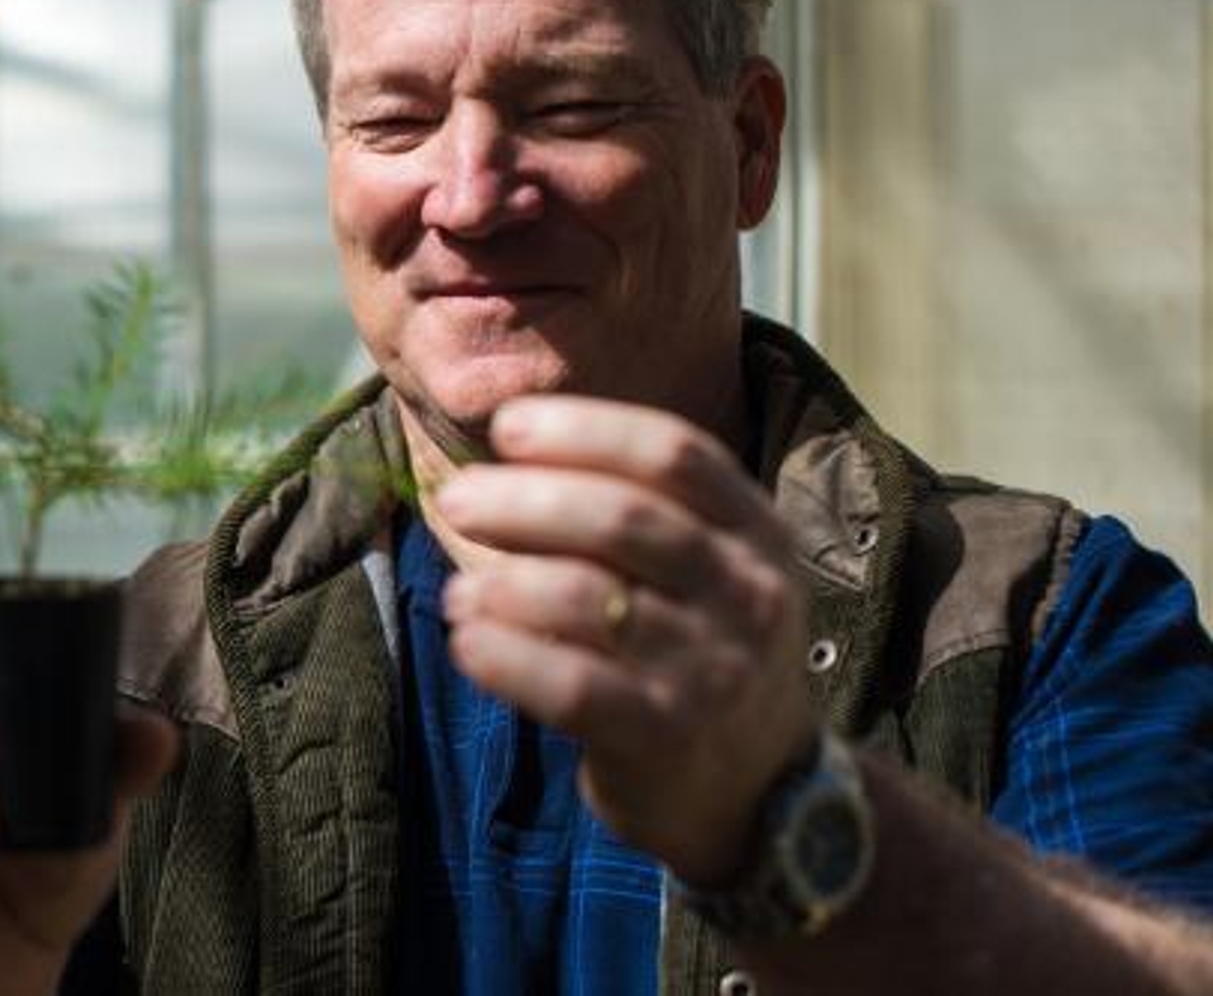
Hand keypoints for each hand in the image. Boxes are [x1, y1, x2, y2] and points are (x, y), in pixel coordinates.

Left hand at [431, 395, 815, 883]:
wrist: (757, 787)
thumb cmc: (697, 646)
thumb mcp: (705, 567)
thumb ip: (633, 508)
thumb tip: (507, 451)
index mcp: (755, 531)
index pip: (673, 453)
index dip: (584, 429)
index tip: (507, 427)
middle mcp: (746, 592)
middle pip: (623, 518)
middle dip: (524, 499)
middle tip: (456, 500)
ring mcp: (711, 667)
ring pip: (587, 597)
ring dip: (503, 583)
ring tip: (457, 592)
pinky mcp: (666, 736)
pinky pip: (572, 685)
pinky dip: (506, 656)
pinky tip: (466, 642)